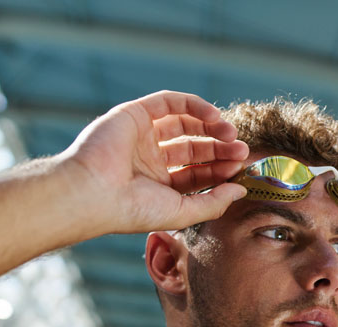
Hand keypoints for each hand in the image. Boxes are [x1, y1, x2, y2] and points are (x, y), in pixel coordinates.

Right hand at [61, 90, 248, 233]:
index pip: (196, 173)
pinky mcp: (134, 114)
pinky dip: (195, 106)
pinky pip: (170, 102)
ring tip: (232, 136)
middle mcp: (149, 159)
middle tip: (243, 151)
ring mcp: (141, 136)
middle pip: (194, 149)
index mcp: (157, 184)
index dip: (220, 170)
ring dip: (211, 127)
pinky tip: (215, 118)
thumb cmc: (133, 210)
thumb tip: (241, 191)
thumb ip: (214, 203)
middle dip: (220, 149)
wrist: (94, 193)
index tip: (241, 170)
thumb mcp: (183, 212)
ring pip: (184, 124)